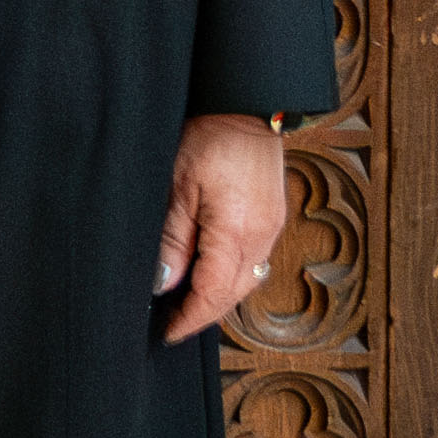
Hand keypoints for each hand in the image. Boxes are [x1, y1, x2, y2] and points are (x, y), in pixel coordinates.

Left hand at [153, 112, 290, 341]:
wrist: (245, 105)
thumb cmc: (208, 136)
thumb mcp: (177, 187)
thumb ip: (172, 239)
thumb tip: (164, 283)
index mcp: (237, 233)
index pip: (212, 294)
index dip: (188, 319)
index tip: (167, 332)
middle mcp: (261, 237)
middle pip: (232, 295)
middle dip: (203, 314)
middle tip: (171, 323)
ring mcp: (271, 229)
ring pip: (246, 282)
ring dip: (218, 297)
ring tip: (187, 303)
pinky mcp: (273, 218)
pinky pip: (254, 262)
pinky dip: (231, 276)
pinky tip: (212, 274)